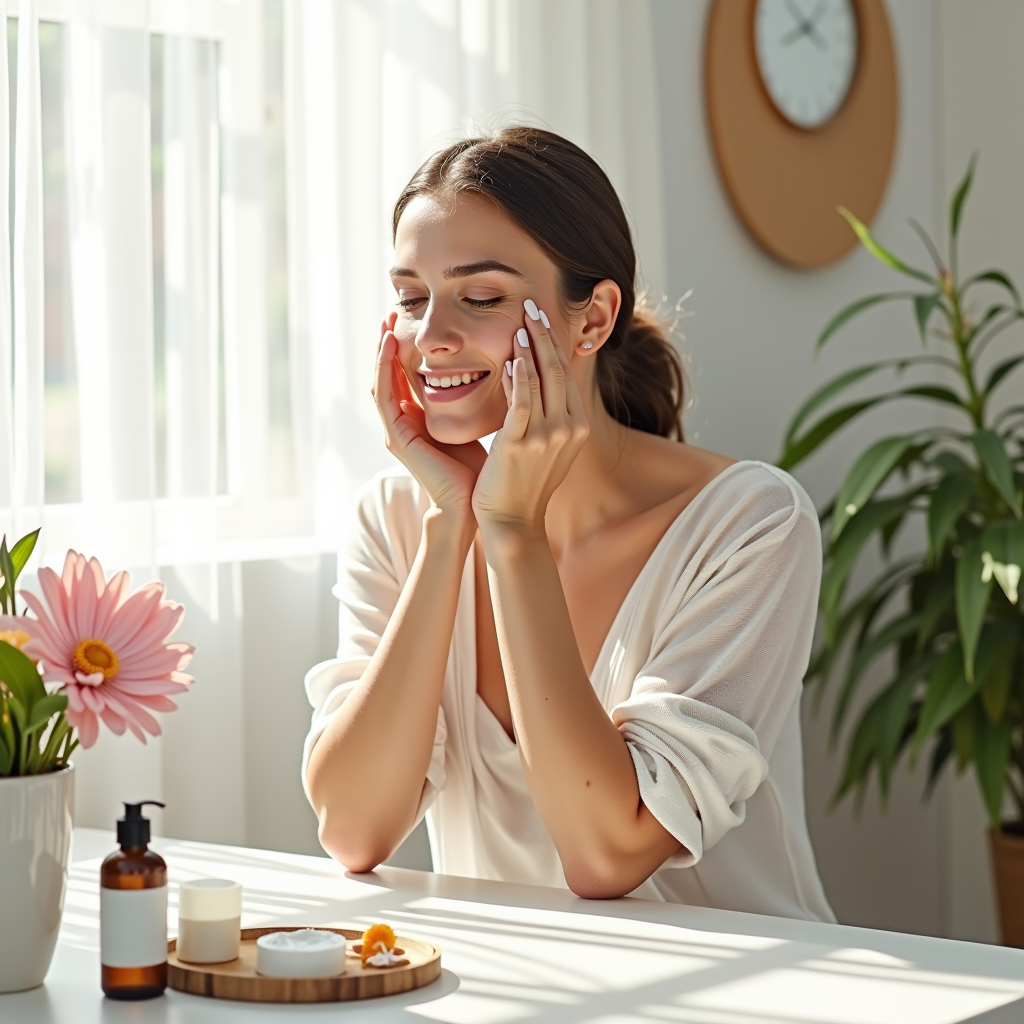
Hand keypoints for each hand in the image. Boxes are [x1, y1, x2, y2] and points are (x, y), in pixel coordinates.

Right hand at [372, 312, 486, 514]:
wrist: (471, 502)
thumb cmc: (480, 468)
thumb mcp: (476, 422)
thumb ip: (474, 400)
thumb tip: (499, 368)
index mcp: (420, 419)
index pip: (406, 376)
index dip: (406, 349)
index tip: (411, 321)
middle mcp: (403, 423)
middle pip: (389, 375)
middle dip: (388, 344)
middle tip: (392, 312)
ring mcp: (397, 430)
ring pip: (381, 381)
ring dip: (381, 351)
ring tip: (386, 323)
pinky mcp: (397, 437)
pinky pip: (384, 396)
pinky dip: (383, 369)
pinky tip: (389, 346)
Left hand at [472, 302, 589, 530]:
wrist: (513, 523)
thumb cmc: (523, 484)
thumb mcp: (545, 445)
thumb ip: (542, 411)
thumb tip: (526, 373)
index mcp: (578, 427)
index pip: (566, 375)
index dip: (554, 343)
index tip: (541, 319)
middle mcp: (569, 428)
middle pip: (558, 370)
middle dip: (545, 334)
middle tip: (532, 306)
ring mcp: (547, 436)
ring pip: (541, 379)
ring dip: (530, 346)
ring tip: (521, 320)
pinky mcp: (520, 443)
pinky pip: (521, 400)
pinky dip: (518, 374)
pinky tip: (511, 354)